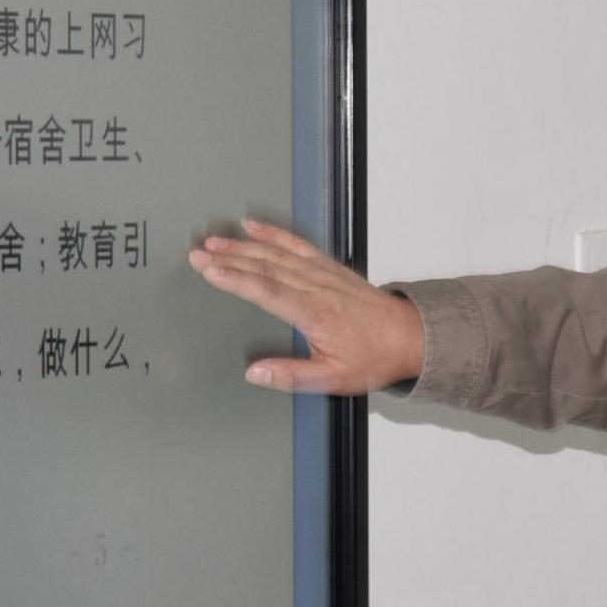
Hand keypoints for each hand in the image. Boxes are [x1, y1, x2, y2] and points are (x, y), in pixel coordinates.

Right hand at [188, 218, 425, 394]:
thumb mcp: (333, 378)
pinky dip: (273, 233)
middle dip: (228, 258)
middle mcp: (317, 287)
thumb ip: (290, 376)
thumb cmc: (374, 357)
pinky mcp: (328, 267)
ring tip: (214, 241)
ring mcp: (323, 273)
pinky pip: (297, 244)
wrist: (408, 337)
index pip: (266, 291)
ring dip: (242, 245)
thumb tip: (255, 373)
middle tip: (198, 253)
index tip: (209, 269)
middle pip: (264, 266)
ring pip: (276, 253)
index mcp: (315, 312)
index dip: (234, 279)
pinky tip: (252, 227)